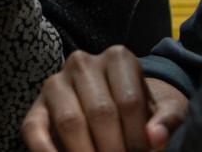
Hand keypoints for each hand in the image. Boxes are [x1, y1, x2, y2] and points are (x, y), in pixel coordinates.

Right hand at [22, 46, 187, 151]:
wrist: (116, 105)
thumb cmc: (143, 110)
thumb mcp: (165, 109)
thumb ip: (166, 121)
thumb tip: (155, 138)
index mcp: (118, 58)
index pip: (129, 102)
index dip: (137, 138)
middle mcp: (83, 63)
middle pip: (100, 112)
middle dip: (114, 149)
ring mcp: (56, 82)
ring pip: (69, 121)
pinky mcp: (36, 106)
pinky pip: (34, 130)